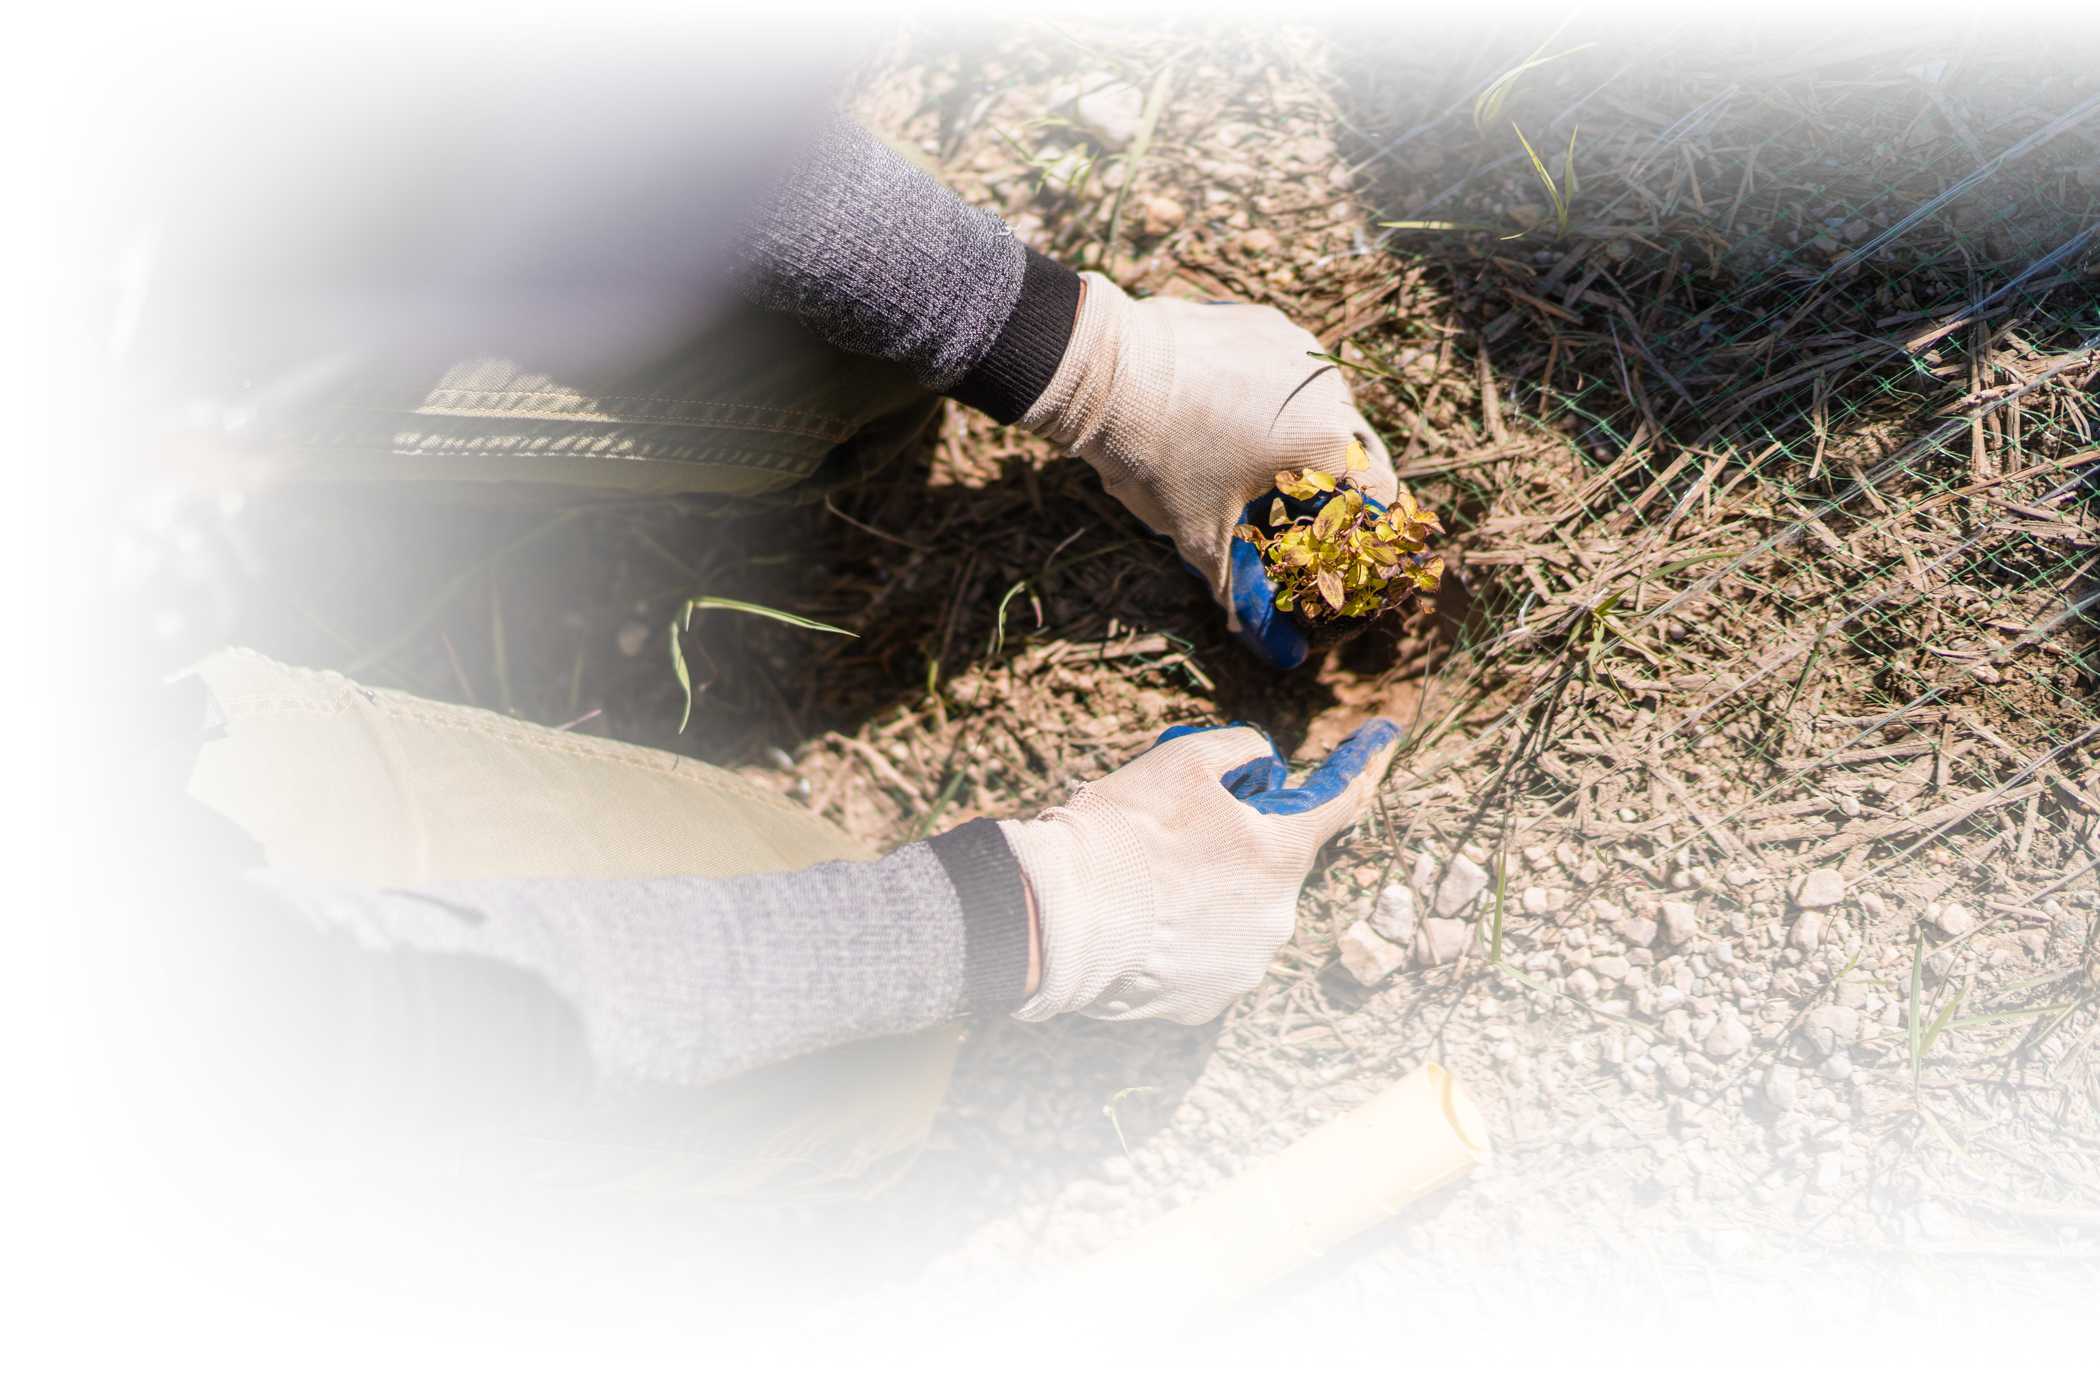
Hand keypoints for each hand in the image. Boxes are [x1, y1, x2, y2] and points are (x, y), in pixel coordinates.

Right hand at [997, 719, 1402, 1023]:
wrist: (1061, 916)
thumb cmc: (1123, 832)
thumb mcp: (1182, 760)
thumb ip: (1239, 749)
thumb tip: (1263, 760)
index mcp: (1281, 854)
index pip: (1340, 802)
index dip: (1363, 764)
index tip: (1387, 734)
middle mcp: (1277, 917)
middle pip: (1271, 866)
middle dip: (1239, 846)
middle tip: (1179, 834)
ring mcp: (1244, 966)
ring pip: (1238, 915)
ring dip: (1209, 896)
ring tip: (1149, 884)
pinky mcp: (1206, 1004)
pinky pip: (1208, 959)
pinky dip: (1186, 940)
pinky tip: (1145, 925)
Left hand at [1021, 275, 1398, 667]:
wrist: (1104, 373)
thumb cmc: (1158, 458)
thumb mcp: (1199, 535)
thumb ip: (1239, 588)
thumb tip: (1266, 646)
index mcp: (1328, 443)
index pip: (1378, 494)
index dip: (1361, 527)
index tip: (1338, 542)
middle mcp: (1329, 388)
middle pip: (1352, 447)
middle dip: (1330, 482)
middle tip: (1295, 507)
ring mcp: (1298, 348)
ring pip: (1319, 402)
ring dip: (1300, 433)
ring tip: (1253, 458)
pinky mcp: (1264, 322)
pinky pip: (1285, 366)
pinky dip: (1271, 393)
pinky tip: (1229, 411)